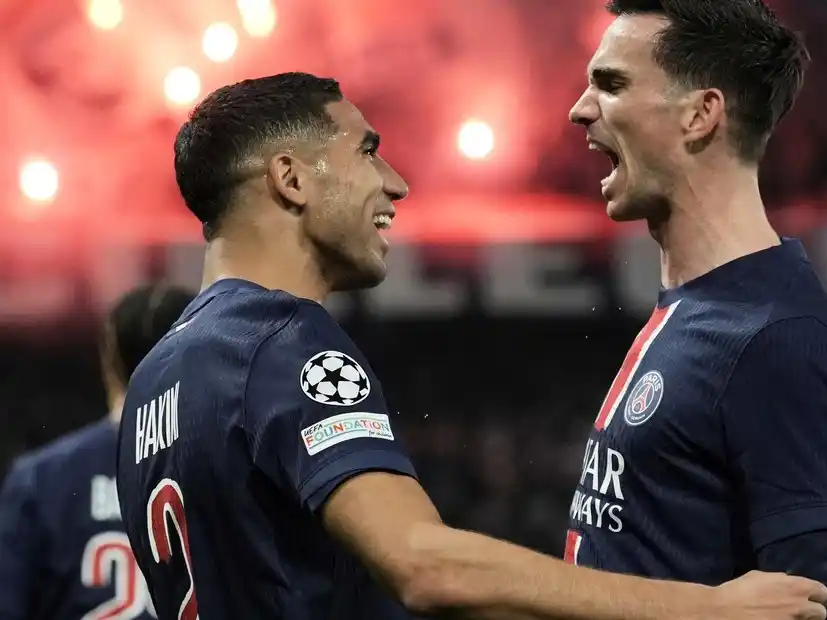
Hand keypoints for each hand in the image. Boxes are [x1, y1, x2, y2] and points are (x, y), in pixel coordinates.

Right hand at [710, 570, 826, 619]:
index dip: (815, 594)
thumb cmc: (739, 590)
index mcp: (795, 587)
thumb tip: (787, 581)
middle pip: (821, 612)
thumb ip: (778, 579)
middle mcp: (800, 605)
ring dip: (802, 619)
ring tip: (787, 617)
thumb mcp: (758, 576)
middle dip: (812, 611)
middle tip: (798, 611)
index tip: (808, 597)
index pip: (821, 590)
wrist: (725, 611)